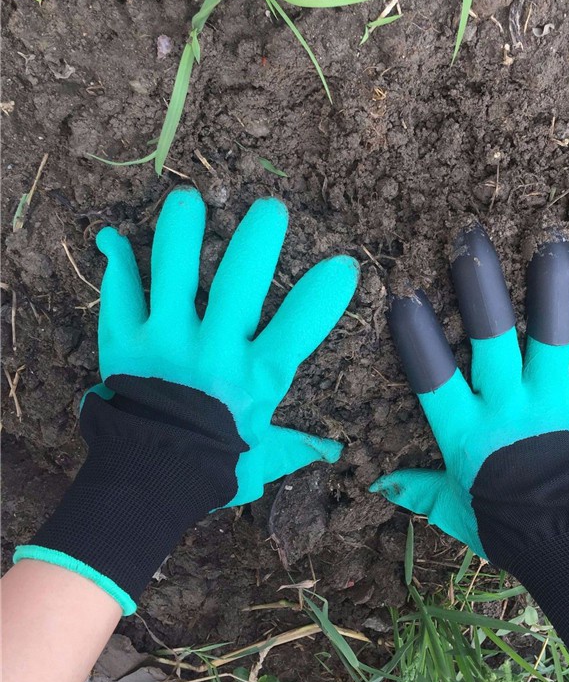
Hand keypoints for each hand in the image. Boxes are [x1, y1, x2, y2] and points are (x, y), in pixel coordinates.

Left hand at [15, 187, 358, 613]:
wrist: (148, 480)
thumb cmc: (217, 465)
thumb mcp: (265, 456)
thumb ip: (298, 445)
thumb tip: (335, 453)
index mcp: (256, 376)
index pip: (299, 327)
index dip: (324, 294)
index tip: (343, 265)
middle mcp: (214, 350)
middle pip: (238, 284)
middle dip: (256, 241)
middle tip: (269, 209)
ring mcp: (166, 341)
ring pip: (175, 273)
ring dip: (181, 233)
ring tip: (187, 201)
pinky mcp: (124, 342)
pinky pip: (121, 295)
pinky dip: (117, 265)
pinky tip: (112, 238)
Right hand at [371, 224, 568, 681]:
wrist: (567, 544)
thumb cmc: (502, 525)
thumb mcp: (451, 507)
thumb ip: (416, 490)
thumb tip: (377, 487)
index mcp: (466, 430)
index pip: (433, 374)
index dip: (417, 333)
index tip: (405, 292)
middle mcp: (508, 404)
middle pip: (491, 335)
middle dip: (480, 285)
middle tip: (470, 239)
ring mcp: (552, 399)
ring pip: (550, 332)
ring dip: (550, 285)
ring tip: (549, 240)